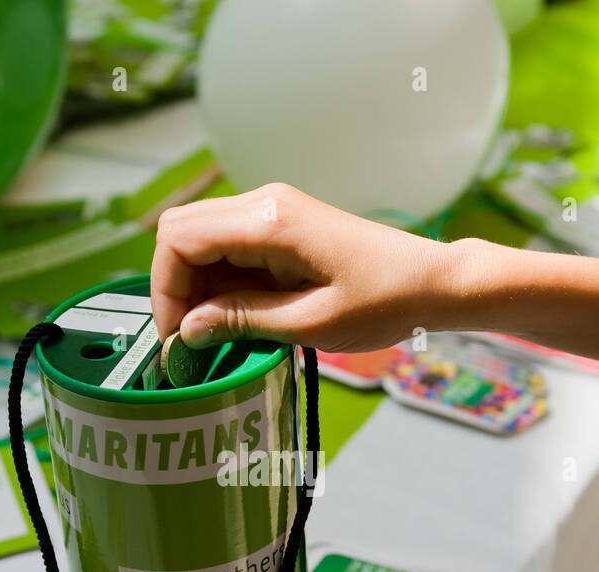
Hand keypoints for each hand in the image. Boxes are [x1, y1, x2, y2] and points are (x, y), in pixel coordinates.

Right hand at [150, 183, 467, 352]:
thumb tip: (189, 330)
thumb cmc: (385, 302)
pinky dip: (220, 285)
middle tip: (190, 340)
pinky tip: (236, 320)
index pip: (179, 238)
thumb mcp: (311, 322)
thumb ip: (243, 321)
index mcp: (269, 220)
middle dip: (174, 288)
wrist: (433, 282)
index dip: (166, 289)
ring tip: (216, 337)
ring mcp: (271, 212)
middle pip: (180, 233)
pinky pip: (228, 251)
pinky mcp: (280, 229)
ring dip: (197, 290)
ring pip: (200, 242)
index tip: (178, 338)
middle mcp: (263, 205)